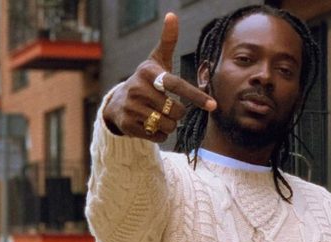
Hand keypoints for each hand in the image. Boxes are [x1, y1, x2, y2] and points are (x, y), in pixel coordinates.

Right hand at [103, 12, 216, 142]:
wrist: (118, 102)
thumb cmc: (146, 80)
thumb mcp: (156, 61)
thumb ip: (167, 40)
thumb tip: (172, 15)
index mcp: (148, 73)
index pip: (177, 85)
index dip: (196, 96)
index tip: (213, 105)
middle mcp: (137, 89)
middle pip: (176, 111)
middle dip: (178, 112)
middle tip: (167, 106)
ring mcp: (131, 108)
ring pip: (168, 126)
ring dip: (170, 125)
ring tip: (158, 115)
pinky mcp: (128, 126)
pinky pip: (158, 137)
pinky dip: (160, 134)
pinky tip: (151, 125)